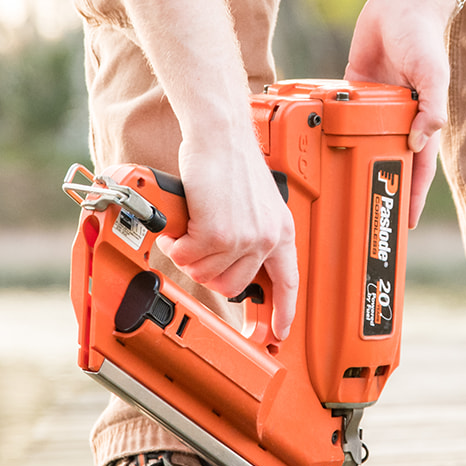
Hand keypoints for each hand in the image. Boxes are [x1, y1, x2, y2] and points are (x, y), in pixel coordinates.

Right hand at [156, 132, 298, 341]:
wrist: (220, 134)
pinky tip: (178, 228)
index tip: (278, 331)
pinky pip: (188, 259)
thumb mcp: (255, 202)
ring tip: (186, 233)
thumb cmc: (231, 161)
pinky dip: (176, 245)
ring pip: (206, 274)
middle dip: (209, 274)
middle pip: (234, 287)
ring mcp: (243, 237)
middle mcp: (266, 237)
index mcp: (281, 231)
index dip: (283, 311)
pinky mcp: (218, 233)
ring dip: (189, 257)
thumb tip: (230, 262)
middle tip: (197, 254)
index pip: (288, 282)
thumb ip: (250, 233)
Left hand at [345, 0, 455, 227]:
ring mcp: (373, 109)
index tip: (403, 223)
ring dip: (351, 166)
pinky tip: (316, 150)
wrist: (401, 4)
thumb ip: (431, 106)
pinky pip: (340, 118)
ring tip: (335, 194)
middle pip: (385, 164)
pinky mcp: (352, 93)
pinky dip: (331, 132)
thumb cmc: (424, 38)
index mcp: (419, 122)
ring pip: (360, 145)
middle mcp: (396, 120)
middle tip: (364, 219)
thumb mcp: (432, 73)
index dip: (411, 197)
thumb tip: (421, 142)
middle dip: (378, 190)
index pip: (417, 169)